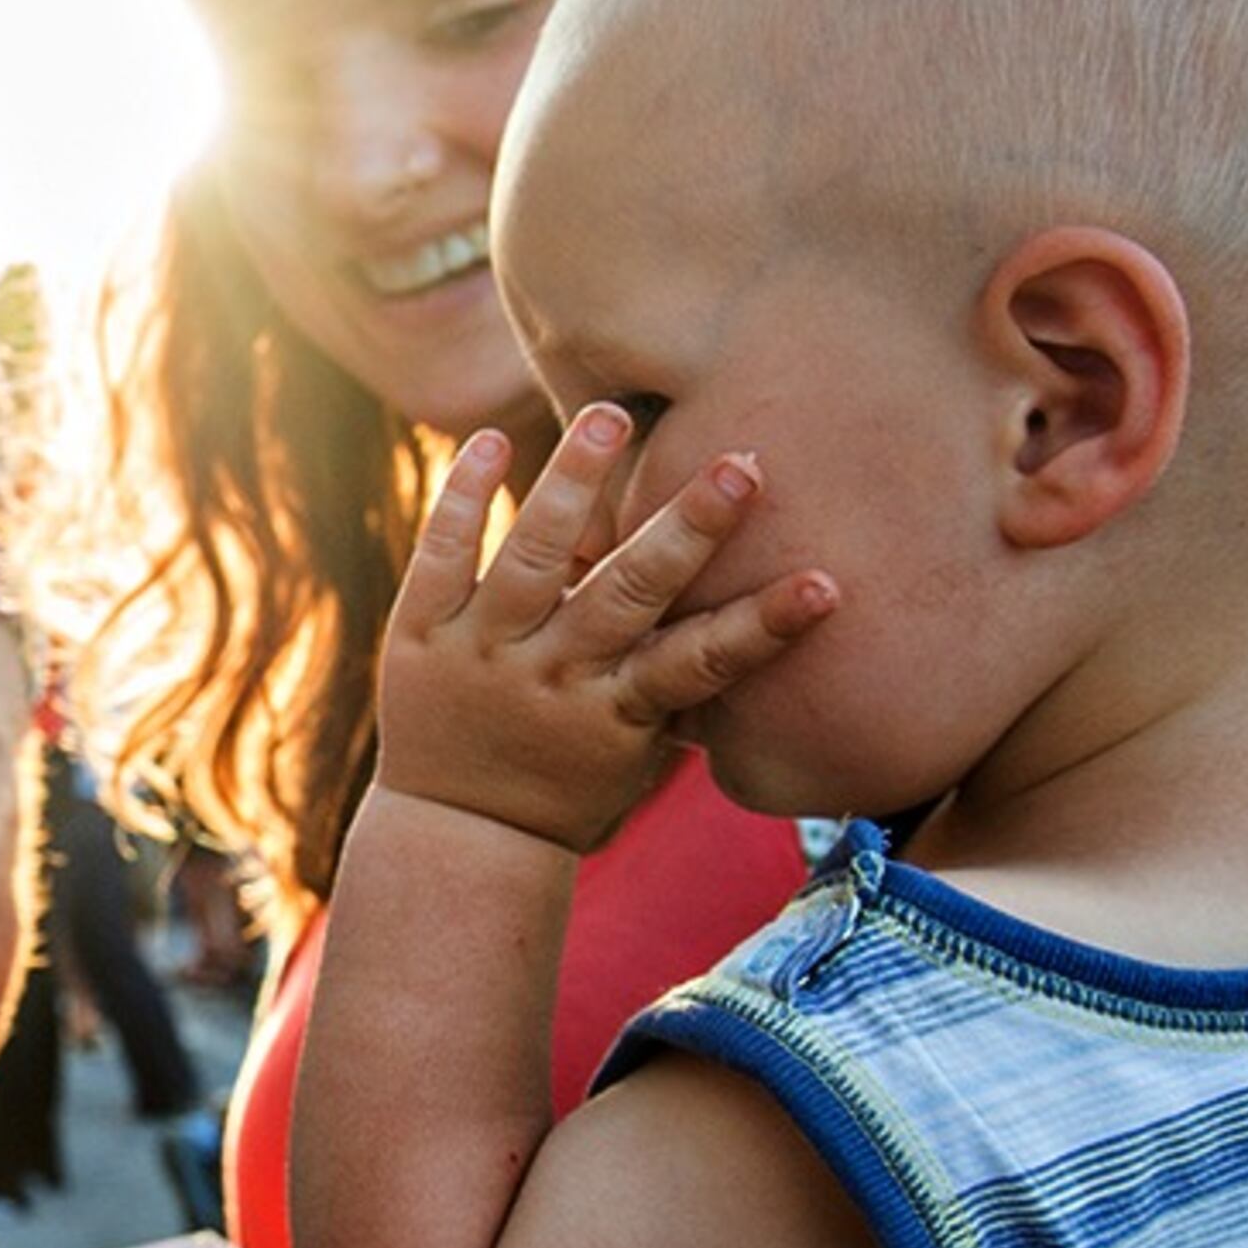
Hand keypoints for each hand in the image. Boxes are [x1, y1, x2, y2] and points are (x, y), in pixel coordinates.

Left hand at [373, 406, 833, 853]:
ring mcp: (483, 651)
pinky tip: (493, 437)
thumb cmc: (568, 783)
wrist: (456, 832)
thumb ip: (676, 681)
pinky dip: (467, 496)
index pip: (701, 664)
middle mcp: (554, 676)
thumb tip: (764, 617)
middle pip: (628, 594)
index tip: (826, 583)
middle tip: (742, 466)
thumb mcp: (632, 746)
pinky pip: (443, 554)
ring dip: (573, 482)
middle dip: (688, 530)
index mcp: (616, 712)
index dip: (763, 627)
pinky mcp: (421, 631)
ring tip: (610, 416)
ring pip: (531, 557)